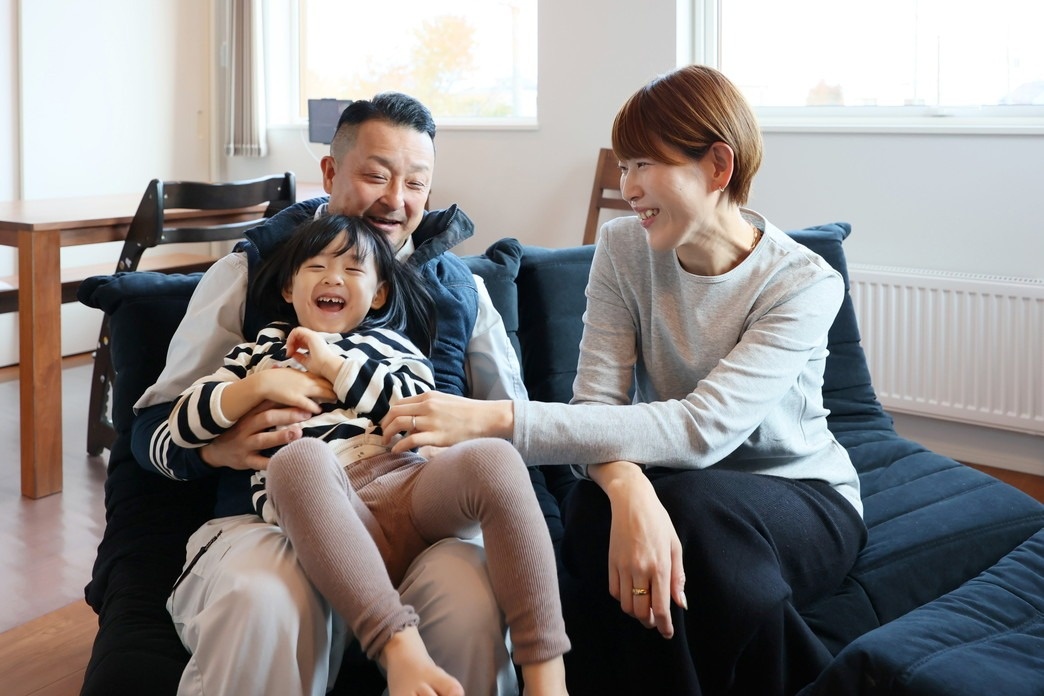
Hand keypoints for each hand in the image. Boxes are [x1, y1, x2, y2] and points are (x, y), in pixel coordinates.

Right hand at [200, 401, 310, 470]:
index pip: (267, 403)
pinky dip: (271, 463)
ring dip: (281, 436)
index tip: (304, 398)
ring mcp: (245, 444)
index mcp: (248, 414)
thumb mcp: (245, 414)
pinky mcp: (245, 460)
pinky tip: (284, 461)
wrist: (214, 450)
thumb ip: (262, 403)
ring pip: (263, 439)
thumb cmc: (237, 429)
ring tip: (298, 433)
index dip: (285, 399)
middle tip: (307, 413)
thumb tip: (282, 380)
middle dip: (287, 415)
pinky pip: (258, 463)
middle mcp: (246, 427)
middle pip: (267, 418)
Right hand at [255, 366, 336, 411]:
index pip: (321, 377)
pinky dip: (314, 407)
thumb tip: (305, 379)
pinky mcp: (294, 398)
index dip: (330, 382)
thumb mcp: (289, 374)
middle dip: (334, 388)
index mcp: (303, 375)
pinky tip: (319, 410)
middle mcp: (305, 381)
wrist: (263, 382)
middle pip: (324, 384)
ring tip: (336, 400)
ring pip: (320, 392)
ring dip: (329, 396)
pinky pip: (307, 403)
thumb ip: (299, 377)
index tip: (338, 384)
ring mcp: (301, 389)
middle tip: (343, 392)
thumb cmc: (274, 379)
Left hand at [285, 326, 339, 380]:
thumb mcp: (306, 362)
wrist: (328, 367)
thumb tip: (292, 354)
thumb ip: (299, 357)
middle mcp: (314, 338)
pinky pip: (297, 331)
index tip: (290, 355)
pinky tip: (290, 345)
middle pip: (297, 335)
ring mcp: (313, 336)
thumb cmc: (321, 366)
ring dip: (290, 340)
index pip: (300, 340)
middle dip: (290, 343)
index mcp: (314, 343)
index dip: (293, 346)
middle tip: (289, 352)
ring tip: (289, 350)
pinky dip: (291, 337)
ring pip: (296, 331)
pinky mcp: (311, 335)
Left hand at [380, 392, 513, 452]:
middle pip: (394, 412)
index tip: (387, 424)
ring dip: (388, 434)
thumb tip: (413, 422)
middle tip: (383, 435)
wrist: (486, 418)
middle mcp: (427, 406)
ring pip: (398, 423)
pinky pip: (410, 440)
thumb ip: (428, 408)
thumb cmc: (468, 412)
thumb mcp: (445, 402)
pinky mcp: (436, 435)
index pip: (399, 403)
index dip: (389, 415)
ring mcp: (431, 420)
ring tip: (387, 443)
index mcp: (428, 396)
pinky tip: (397, 451)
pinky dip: (399, 446)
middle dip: (384, 424)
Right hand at [591, 461, 686, 638]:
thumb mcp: (675, 546)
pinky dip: (623, 599)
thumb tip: (681, 603)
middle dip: (649, 622)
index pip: (661, 607)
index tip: (667, 633)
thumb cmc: (658, 521)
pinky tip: (631, 593)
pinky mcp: (611, 563)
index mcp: (660, 567)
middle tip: (655, 621)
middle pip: (641, 612)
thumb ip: (678, 577)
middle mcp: (640, 570)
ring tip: (644, 609)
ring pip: (626, 605)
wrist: (631, 502)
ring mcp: (623, 567)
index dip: (664, 625)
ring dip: (636, 613)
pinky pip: (614, 591)